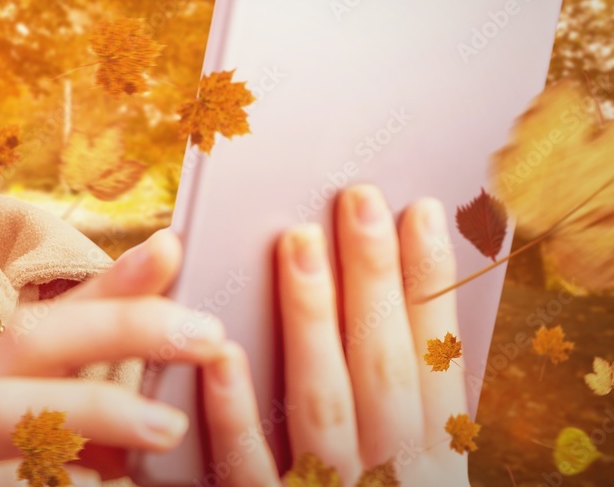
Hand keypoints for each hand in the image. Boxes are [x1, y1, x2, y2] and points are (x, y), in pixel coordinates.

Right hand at [0, 229, 228, 486]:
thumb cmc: (10, 469)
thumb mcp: (61, 425)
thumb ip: (109, 392)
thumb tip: (189, 354)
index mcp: (12, 373)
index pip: (65, 311)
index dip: (118, 279)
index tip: (172, 248)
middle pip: (32, 336)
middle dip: (121, 327)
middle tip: (208, 336)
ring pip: (3, 408)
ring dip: (92, 409)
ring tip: (171, 429)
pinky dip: (44, 480)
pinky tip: (100, 486)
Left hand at [201, 184, 468, 485]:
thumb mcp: (414, 469)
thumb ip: (407, 407)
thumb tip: (401, 308)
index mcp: (434, 462)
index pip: (438, 360)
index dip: (430, 285)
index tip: (418, 212)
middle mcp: (392, 478)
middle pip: (385, 367)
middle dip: (374, 280)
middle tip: (355, 200)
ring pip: (324, 403)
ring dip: (312, 320)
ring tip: (297, 243)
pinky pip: (247, 470)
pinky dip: (236, 413)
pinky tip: (220, 353)